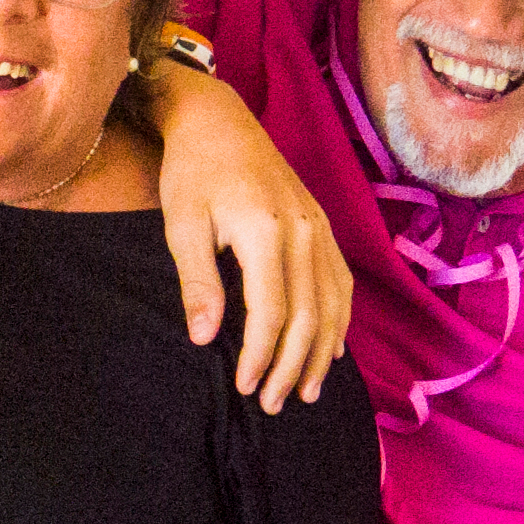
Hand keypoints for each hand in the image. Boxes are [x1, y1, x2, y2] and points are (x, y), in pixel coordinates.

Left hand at [153, 64, 353, 408]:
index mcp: (266, 233)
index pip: (272, 313)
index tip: (245, 387)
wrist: (218, 121)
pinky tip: (330, 348)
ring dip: (320, 352)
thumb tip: (204, 338)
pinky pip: (341, 282)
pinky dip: (339, 319)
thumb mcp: (181, 226)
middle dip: (290, 366)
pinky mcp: (323, 226)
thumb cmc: (191, 173)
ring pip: (332, 304)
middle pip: (308, 316)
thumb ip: (197, 282)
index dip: (260, 356)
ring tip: (304, 390)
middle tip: (271, 403)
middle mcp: (304, 233)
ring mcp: (320, 229)